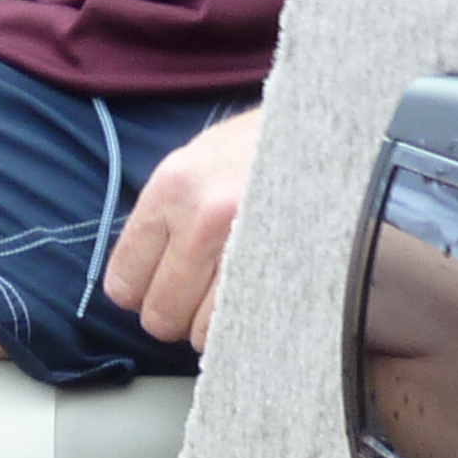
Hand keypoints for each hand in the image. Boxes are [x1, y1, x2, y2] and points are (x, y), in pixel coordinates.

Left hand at [99, 105, 264, 352]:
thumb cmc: (264, 144)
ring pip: (202, 331)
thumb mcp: (200, 160)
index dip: (139, 291)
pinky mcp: (287, 267)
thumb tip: (142, 272)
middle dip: (174, 312)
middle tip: (198, 290)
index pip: (123, 281)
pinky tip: (254, 294)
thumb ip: (165, 216)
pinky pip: (246, 325)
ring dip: (213, 321)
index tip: (158, 282)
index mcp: (173, 187)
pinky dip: (246, 322)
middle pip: (160, 315)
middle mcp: (203, 217)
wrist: (333, 126)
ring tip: (232, 286)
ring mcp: (247, 245)